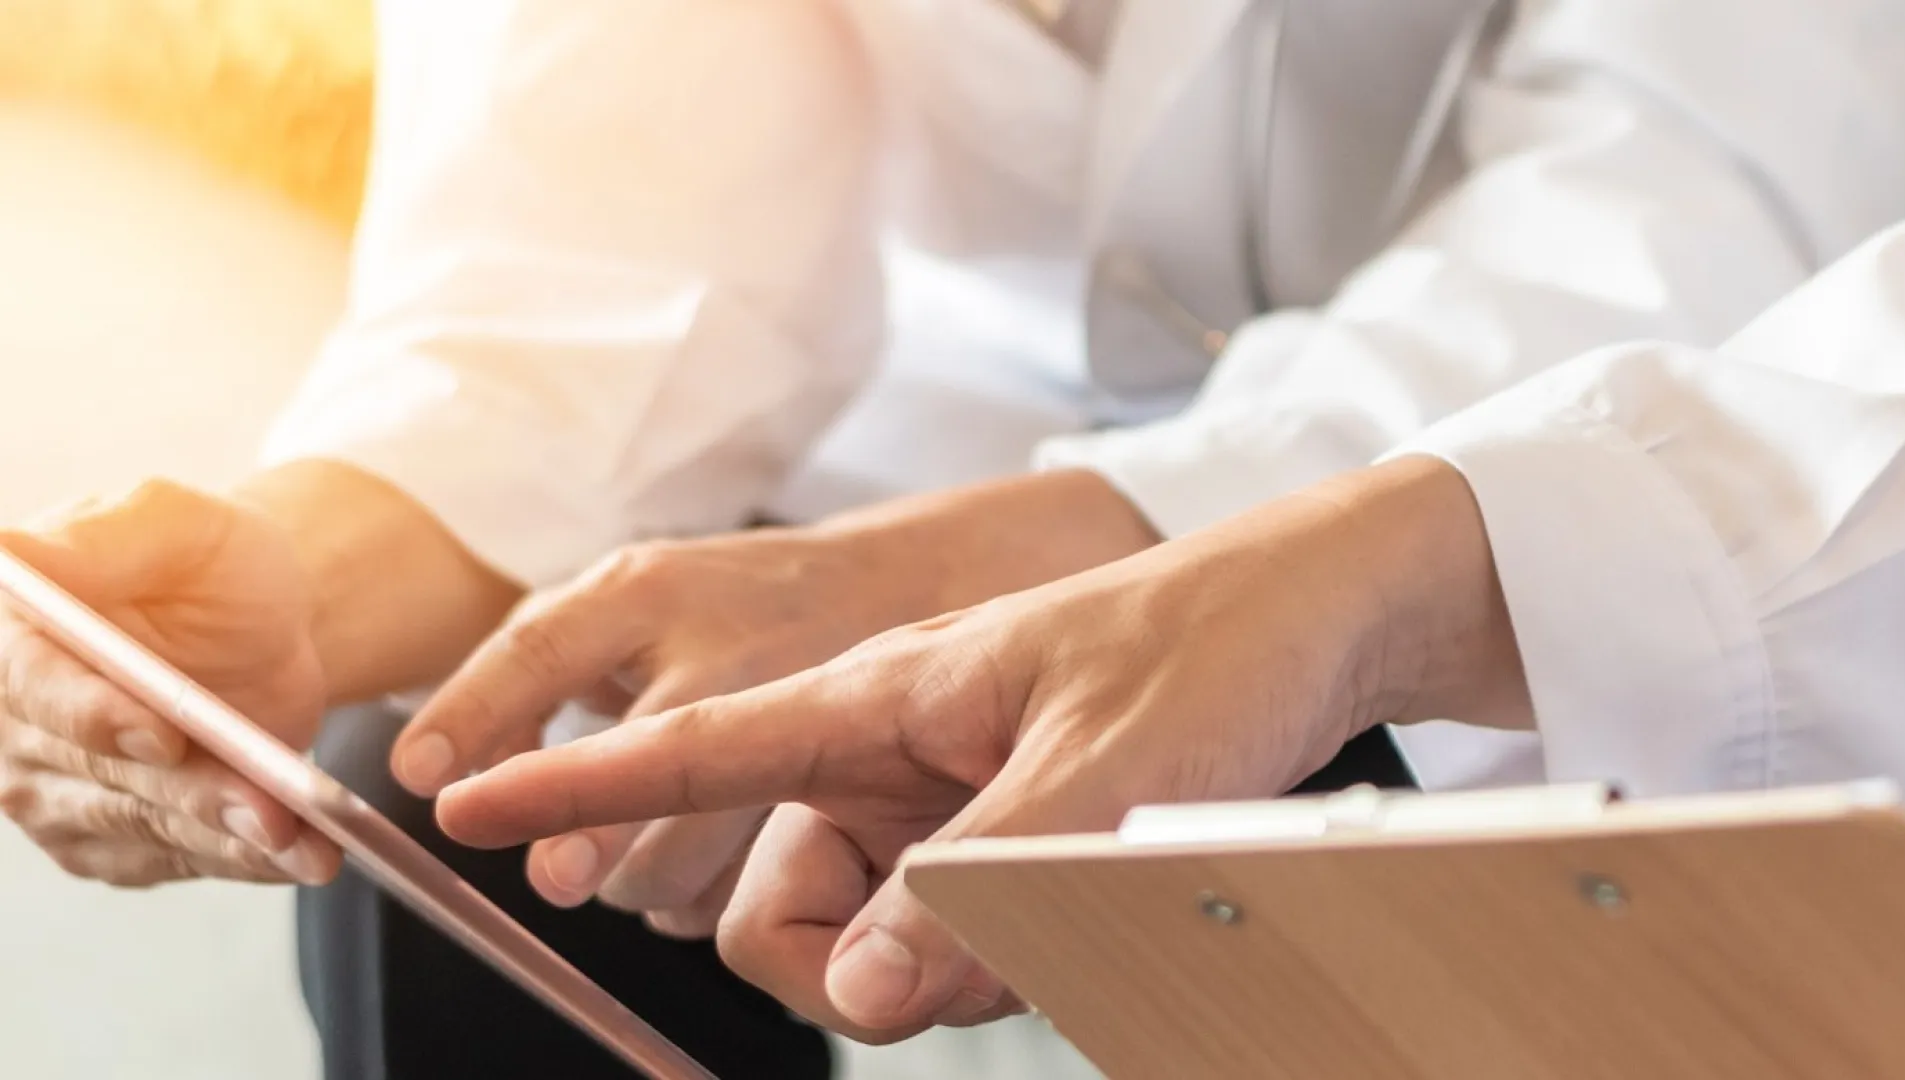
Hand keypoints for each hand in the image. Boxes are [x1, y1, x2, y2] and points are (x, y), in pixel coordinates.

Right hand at [0, 480, 339, 886]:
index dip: (96, 715)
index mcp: (14, 638)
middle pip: (100, 773)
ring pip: (143, 827)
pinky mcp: (111, 837)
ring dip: (227, 840)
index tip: (163, 732)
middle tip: (272, 810)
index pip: (36, 688)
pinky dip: (241, 861)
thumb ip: (107, 537)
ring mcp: (56, 791)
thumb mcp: (177, 523)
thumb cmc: (211, 562)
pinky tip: (300, 859)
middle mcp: (16, 726)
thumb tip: (22, 550)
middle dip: (192, 793)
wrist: (261, 620)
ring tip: (307, 846)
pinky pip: (175, 858)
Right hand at [398, 470, 1158, 934]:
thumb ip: (969, 889)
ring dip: (933, 970)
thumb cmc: (1207, 646)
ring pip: (859, 937)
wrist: (1317, 622)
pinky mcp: (985, 843)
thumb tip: (854, 999)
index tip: (462, 803)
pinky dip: (980, 965)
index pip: (696, 740)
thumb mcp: (1096, 774)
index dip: (577, 781)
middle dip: (835, 961)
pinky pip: (933, 943)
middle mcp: (887, 752)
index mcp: (879, 691)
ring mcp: (934, 804)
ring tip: (1047, 911)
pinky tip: (1060, 919)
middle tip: (946, 962)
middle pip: (777, 900)